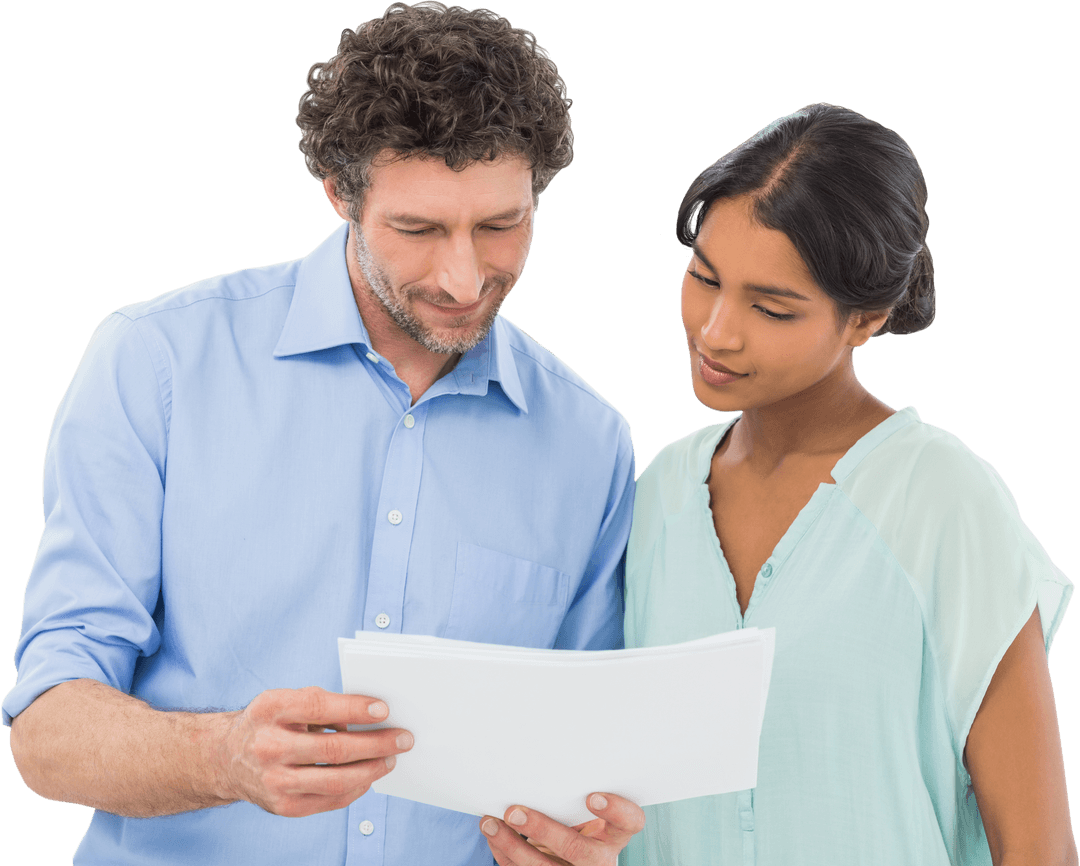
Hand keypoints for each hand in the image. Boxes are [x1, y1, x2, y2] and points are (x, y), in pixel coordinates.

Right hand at [221, 686, 412, 816]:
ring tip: (391, 760)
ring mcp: (274, 781)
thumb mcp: (284, 700)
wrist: (225, 759)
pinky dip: (355, 788)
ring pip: (335, 780)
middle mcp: (269, 746)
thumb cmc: (268, 723)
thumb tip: (367, 718)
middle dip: (375, 744)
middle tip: (403, 739)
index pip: (318, 707)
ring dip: (371, 770)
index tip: (383, 709)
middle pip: (332, 749)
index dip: (354, 708)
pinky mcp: (282, 807)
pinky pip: (329, 800)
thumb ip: (321, 704)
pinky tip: (369, 777)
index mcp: (271, 710)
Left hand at [481, 793, 644, 865]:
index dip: (616, 811)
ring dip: (511, 845)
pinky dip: (504, 853)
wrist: (575, 851)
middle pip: (578, 850)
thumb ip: (575, 789)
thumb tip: (544, 751)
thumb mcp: (585, 804)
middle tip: (514, 811)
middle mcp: (601, 857)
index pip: (630, 822)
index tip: (592, 797)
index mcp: (616, 832)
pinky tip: (493, 834)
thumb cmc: (579, 815)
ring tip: (491, 823)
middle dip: (542, 831)